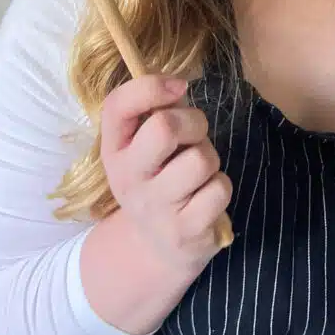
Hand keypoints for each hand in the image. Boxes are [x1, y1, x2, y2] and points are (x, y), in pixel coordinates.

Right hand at [100, 75, 232, 270]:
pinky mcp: (185, 230)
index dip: (152, 86)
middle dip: (194, 122)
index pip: (118, 105)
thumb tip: (178, 86)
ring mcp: (155, 208)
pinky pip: (219, 189)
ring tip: (198, 172)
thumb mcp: (145, 147)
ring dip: (210, 158)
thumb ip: (159, 112)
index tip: (178, 88)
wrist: (156, 249)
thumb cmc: (160, 179)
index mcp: (114, 150)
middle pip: (164, 127)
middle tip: (194, 136)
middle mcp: (128, 179)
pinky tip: (205, 198)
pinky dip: (220, 187)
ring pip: (201, 159)